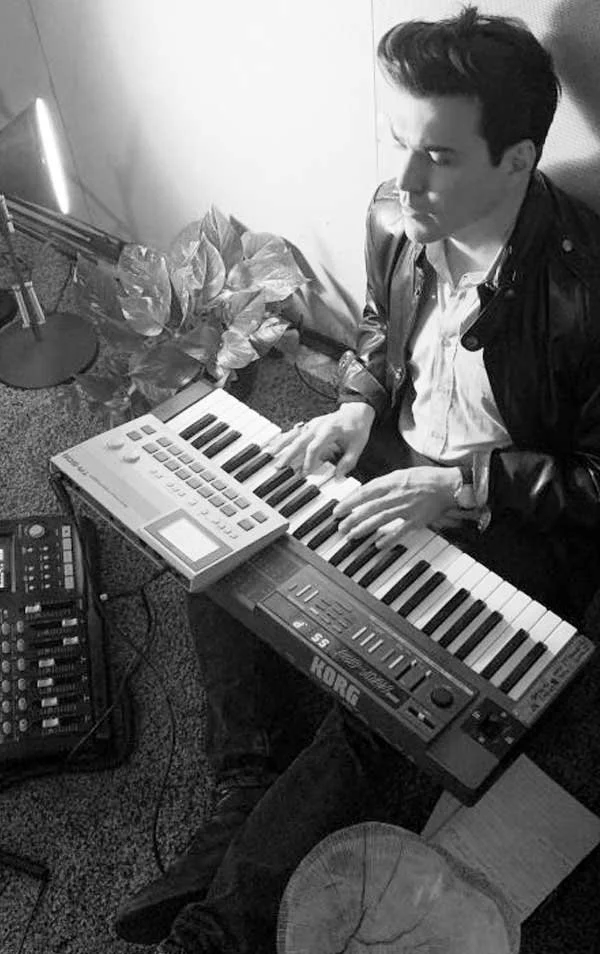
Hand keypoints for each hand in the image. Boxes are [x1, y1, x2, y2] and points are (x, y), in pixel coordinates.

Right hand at [266, 402, 375, 475]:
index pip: (315, 446)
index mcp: (330, 430)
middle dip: (288, 454)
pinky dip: (283, 438)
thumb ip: (348, 462)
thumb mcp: (358, 446)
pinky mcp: (309, 425)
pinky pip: (294, 431)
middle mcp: (318, 425)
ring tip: (271, 454)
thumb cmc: (357, 428)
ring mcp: (312, 424)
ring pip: (293, 435)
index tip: (305, 472)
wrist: (356, 410)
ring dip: (281, 444)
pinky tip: (274, 445)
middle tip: (279, 466)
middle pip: (300, 441)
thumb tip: (338, 476)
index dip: (309, 460)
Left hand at [333, 466, 462, 548]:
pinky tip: (378, 545)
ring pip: (380, 519)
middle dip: (352, 518)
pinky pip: (400, 531)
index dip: (349, 502)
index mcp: (392, 482)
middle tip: (340, 526)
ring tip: (351, 535)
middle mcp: (396, 495)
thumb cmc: (426, 478)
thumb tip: (367, 492)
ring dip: (364, 528)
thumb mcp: (402, 473)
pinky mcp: (416, 520)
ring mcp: (406, 508)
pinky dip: (388, 539)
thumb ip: (384, 483)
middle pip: (369, 508)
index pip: (365, 492)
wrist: (449, 485)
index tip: (338, 509)